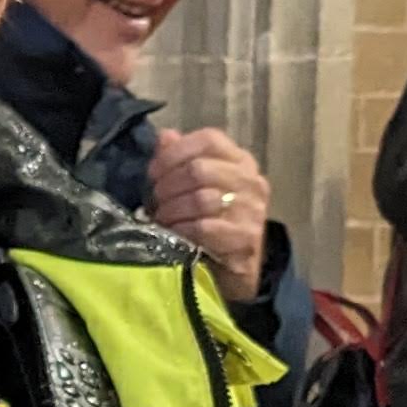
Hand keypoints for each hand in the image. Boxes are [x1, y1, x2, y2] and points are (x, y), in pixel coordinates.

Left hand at [146, 124, 271, 300]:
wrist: (234, 270)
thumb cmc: (211, 223)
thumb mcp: (195, 188)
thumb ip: (180, 159)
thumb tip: (165, 136)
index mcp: (240, 161)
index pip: (209, 139)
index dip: (175, 152)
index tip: (153, 172)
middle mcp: (251, 181)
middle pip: (200, 169)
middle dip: (168, 185)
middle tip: (155, 200)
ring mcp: (253, 210)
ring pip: (201, 198)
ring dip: (172, 210)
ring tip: (162, 218)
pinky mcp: (246, 239)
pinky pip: (205, 228)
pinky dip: (182, 230)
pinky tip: (174, 234)